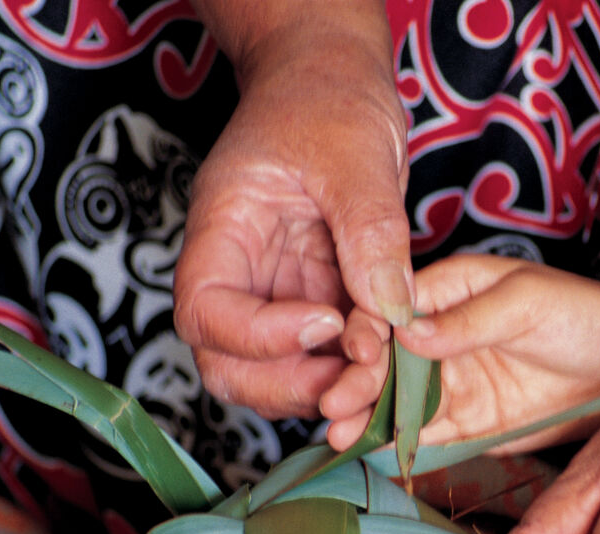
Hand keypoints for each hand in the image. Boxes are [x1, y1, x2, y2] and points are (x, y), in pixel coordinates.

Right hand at [173, 3, 412, 418]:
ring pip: (275, 373)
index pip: (204, 313)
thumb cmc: (326, 97)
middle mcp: (240, 273)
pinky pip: (324, 353)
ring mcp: (277, 292)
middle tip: (357, 377)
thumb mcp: (354, 153)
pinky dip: (355, 367)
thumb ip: (371, 231)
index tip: (327, 320)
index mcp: (222, 231)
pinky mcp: (315, 299)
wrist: (335, 81)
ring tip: (384, 368)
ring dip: (327, 385)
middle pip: (228, 364)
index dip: (258, 336)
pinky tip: (395, 355)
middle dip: (289, 385)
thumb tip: (391, 310)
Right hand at [320, 255, 599, 450]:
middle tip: (334, 403)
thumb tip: (408, 333)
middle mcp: (442, 337)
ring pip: (397, 400)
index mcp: (449, 291)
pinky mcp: (469, 423)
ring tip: (338, 433)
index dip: (366, 331)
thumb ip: (467, 320)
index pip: (392, 309)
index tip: (355, 354)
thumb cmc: (587, 316)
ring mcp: (454, 382)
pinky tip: (369, 451)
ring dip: (366, 415)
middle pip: (385, 359)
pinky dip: (397, 443)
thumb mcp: (527, 303)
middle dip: (356, 379)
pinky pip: (425, 434)